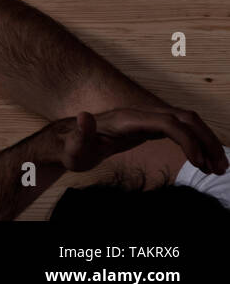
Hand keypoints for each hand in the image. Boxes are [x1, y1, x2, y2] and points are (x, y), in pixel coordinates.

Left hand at [49, 109, 227, 175]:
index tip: (198, 163)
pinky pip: (179, 130)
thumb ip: (79, 134)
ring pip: (185, 123)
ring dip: (205, 141)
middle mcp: (139, 115)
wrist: (68, 144)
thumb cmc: (71, 149)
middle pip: (183, 118)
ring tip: (218, 168)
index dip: (186, 139)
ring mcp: (144, 119)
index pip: (166, 122)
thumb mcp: (73, 148)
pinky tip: (202, 161)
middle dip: (205, 139)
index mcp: (126, 119)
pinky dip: (195, 143)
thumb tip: (83, 116)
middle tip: (220, 167)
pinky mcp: (147, 128)